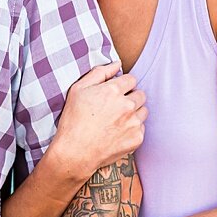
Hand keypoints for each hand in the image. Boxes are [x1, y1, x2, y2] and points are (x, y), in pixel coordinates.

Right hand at [46, 63, 146, 180]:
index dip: (122, 85)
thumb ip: (99, 72)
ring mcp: (133, 123)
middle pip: (140, 94)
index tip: (114, 93)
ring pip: (143, 111)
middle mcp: (127, 105)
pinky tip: (118, 132)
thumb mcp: (78, 89)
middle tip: (115, 107)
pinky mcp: (136, 138)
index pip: (131, 79)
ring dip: (134, 113)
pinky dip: (133, 129)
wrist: (75, 152)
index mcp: (113, 90)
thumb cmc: (73, 120)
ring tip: (117, 120)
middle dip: (130, 98)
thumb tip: (117, 64)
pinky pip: (141, 128)